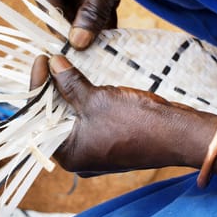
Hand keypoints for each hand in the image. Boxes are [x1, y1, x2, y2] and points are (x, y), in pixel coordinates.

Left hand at [30, 54, 212, 175]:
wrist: (179, 134)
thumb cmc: (136, 123)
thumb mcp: (96, 99)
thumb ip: (70, 83)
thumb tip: (53, 63)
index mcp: (68, 155)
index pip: (38, 119)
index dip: (37, 86)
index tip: (41, 60)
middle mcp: (78, 156)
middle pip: (53, 118)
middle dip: (51, 89)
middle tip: (50, 61)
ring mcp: (95, 149)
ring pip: (72, 116)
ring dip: (68, 92)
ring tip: (63, 66)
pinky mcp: (110, 140)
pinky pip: (89, 118)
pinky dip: (84, 99)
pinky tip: (82, 78)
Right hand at [35, 0, 216, 49]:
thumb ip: (90, 14)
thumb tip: (76, 42)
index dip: (51, 14)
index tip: (59, 38)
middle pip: (64, 1)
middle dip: (69, 23)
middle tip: (75, 47)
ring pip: (83, 7)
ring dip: (86, 26)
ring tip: (90, 48)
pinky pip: (100, 8)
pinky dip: (102, 23)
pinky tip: (106, 39)